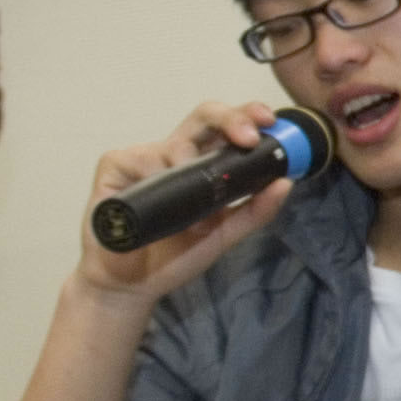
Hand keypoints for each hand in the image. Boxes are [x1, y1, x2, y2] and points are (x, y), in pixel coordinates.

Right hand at [72, 101, 294, 308]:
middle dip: (230, 119)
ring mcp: (145, 158)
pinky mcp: (115, 166)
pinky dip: (154, 178)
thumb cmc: (175, 255)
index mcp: (204, 163)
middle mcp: (176, 154)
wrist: (132, 284)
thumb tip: (286, 182)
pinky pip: (137, 157)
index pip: (228, 129)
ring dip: (192, 176)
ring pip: (175, 144)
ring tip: (192, 217)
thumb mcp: (224, 233)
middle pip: (204, 117)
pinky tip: (157, 200)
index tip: (269, 122)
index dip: (248, 117)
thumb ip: (255, 211)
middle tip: (248, 137)